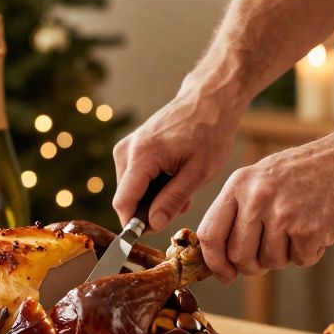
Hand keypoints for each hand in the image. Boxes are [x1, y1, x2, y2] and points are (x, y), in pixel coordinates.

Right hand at [112, 87, 239, 231]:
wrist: (208, 99)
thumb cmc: (210, 131)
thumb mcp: (199, 172)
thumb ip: (173, 199)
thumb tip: (153, 224)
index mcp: (142, 156)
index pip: (123, 203)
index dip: (133, 225)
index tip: (152, 234)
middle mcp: (126, 151)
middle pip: (126, 198)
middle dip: (150, 210)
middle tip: (182, 205)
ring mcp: (126, 148)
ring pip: (130, 190)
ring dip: (153, 198)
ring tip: (182, 188)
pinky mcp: (130, 148)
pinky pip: (134, 178)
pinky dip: (152, 185)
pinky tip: (174, 178)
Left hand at [198, 135, 333, 281]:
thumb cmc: (309, 171)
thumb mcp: (263, 177)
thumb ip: (240, 210)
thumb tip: (219, 257)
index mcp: (239, 184)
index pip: (209, 234)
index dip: (214, 262)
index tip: (225, 273)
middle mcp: (256, 199)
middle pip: (239, 256)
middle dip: (253, 265)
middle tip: (271, 255)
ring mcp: (283, 214)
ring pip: (270, 261)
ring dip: (286, 256)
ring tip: (301, 228)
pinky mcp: (310, 230)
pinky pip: (300, 260)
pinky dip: (311, 252)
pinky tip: (320, 228)